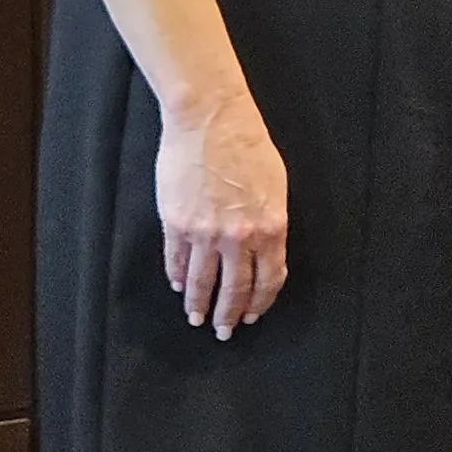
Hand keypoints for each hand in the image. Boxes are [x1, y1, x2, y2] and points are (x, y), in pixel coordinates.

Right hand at [155, 94, 288, 339]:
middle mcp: (239, 236)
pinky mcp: (177, 224)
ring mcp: (205, 232)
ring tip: (197, 318)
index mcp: (270, 226)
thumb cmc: (247, 144)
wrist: (211, 119)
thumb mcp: (275, 184)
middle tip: (224, 332)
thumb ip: (270, 221)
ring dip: (199, 305)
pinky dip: (177, 277)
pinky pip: (177, 261)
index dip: (260, 302)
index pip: (268, 279)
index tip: (253, 315)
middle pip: (235, 289)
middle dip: (229, 315)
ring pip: (202, 283)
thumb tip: (265, 251)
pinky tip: (178, 286)